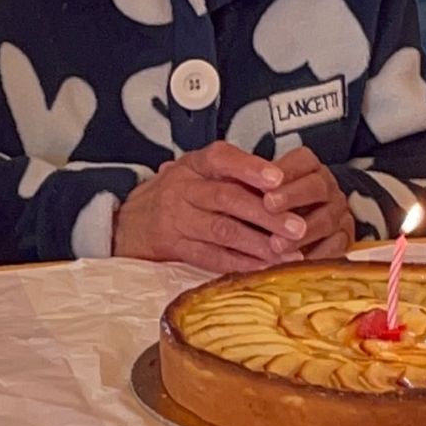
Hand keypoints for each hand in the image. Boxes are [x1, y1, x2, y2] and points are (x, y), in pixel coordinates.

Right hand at [113, 142, 306, 274]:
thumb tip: (285, 183)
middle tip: (296, 226)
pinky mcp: (175, 246)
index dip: (250, 169)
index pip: (222, 159)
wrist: (129, 220)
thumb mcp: (198, 172)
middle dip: (266, 214)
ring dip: (258, 243)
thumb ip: (234, 175)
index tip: (278, 179)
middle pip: (228, 198)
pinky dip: (240, 263)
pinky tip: (263, 266)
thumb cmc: (176, 193)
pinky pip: (211, 257)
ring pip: (222, 231)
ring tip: (287, 251)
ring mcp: (177, 219)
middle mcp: (184, 188)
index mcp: (195, 164)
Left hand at [260, 146, 354, 259]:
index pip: (303, 161)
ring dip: (302, 232)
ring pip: (327, 219)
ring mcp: (338, 214)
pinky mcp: (344, 240)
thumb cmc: (267, 207)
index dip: (285, 171)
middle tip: (268, 205)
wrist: (292, 233)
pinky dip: (316, 255)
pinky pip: (336, 247)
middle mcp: (327, 188)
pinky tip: (296, 263)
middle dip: (292, 196)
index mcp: (308, 168)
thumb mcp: (255, 188)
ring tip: (277, 244)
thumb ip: (249, 181)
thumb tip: (236, 179)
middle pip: (317, 186)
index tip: (265, 184)